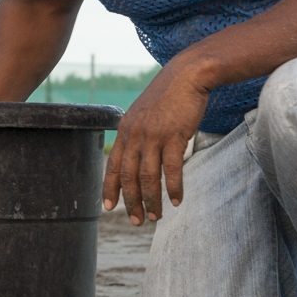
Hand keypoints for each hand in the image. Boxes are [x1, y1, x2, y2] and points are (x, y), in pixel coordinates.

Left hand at [102, 62, 209, 224]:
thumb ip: (137, 133)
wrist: (187, 75)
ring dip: (152, 200)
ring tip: (156, 216)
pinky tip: (176, 200)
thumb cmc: (168, 95)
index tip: (109, 207)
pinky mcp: (173, 135)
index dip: (110, 188)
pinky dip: (173, 188)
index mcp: (125, 130)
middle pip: (129, 176)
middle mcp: (135, 134)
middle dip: (132, 202)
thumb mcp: (144, 112)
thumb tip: (136, 156)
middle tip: (138, 220)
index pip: (112, 165)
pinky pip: (171, 169)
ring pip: (148, 176)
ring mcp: (153, 135)